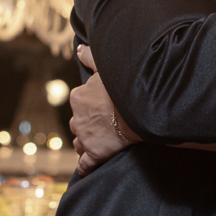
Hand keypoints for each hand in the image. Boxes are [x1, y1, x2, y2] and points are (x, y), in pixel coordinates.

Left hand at [69, 46, 131, 175]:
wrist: (138, 108)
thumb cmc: (124, 85)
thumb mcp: (106, 66)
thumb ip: (91, 56)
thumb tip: (78, 49)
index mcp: (78, 97)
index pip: (78, 103)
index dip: (90, 106)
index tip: (103, 107)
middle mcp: (77, 118)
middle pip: (78, 124)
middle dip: (87, 125)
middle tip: (106, 124)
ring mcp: (85, 137)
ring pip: (79, 142)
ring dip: (87, 143)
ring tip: (101, 142)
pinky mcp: (94, 153)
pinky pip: (85, 164)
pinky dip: (87, 166)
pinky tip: (91, 166)